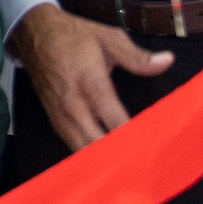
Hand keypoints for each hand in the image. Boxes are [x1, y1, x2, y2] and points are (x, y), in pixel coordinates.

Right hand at [10, 2, 167, 152]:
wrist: (34, 36)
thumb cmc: (74, 37)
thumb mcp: (109, 38)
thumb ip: (138, 57)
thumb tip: (167, 61)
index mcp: (90, 82)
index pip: (114, 120)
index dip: (134, 138)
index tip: (153, 147)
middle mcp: (74, 104)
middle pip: (97, 144)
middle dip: (121, 156)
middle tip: (145, 163)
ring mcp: (61, 116)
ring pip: (83, 151)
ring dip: (106, 161)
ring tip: (129, 167)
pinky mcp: (55, 122)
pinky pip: (73, 147)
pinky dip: (91, 157)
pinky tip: (108, 161)